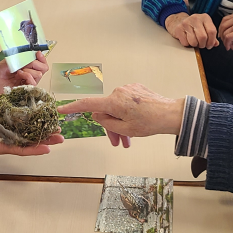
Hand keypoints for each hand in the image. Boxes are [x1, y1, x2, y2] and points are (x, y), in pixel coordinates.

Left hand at [0, 51, 48, 101]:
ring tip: (19, 71)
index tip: (38, 53)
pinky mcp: (25, 90)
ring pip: (39, 75)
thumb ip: (22, 58)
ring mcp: (27, 82)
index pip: (41, 62)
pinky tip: (20, 75)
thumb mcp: (11, 60)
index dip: (42, 58)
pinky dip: (28, 76)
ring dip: (30, 70)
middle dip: (37, 64)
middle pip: (43, 69)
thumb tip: (33, 55)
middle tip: (27, 64)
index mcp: (26, 66)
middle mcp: (28, 74)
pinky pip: (33, 83)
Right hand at [0, 123, 63, 158]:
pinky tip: (40, 119)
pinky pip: (21, 126)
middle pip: (29, 143)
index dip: (34, 150)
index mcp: (1, 147)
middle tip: (60, 136)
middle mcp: (8, 142)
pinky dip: (32, 123)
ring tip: (56, 128)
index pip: (21, 150)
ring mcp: (7, 135)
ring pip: (28, 135)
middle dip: (45, 140)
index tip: (48, 149)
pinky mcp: (5, 128)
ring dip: (42, 132)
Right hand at [56, 83, 183, 145]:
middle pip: (106, 110)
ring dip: (120, 123)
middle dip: (110, 127)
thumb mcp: (125, 129)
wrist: (170, 114)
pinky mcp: (135, 89)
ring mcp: (128, 89)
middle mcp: (118, 92)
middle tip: (117, 143)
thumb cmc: (150, 122)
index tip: (62, 109)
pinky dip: (127, 114)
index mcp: (114, 102)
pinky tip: (136, 124)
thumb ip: (107, 122)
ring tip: (128, 140)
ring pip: (116, 108)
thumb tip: (98, 115)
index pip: (88, 104)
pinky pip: (125, 102)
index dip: (73, 107)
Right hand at [165, 12, 217, 48]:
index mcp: (205, 17)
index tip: (209, 45)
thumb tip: (216, 44)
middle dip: (203, 44)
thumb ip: (211, 35)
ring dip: (195, 45)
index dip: (211, 41)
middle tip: (201, 45)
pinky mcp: (178, 28)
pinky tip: (187, 40)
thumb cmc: (193, 26)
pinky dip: (187, 44)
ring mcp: (186, 23)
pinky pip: (185, 42)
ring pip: (194, 41)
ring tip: (194, 42)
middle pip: (203, 37)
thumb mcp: (204, 27)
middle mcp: (196, 18)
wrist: (177, 21)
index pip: (212, 31)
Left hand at [218, 10, 232, 51]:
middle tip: (224, 41)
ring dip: (225, 41)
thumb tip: (230, 30)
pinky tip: (231, 47)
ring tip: (230, 46)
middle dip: (222, 34)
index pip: (226, 19)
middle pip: (223, 24)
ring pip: (224, 32)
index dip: (223, 28)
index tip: (224, 34)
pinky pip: (228, 37)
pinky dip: (228, 44)